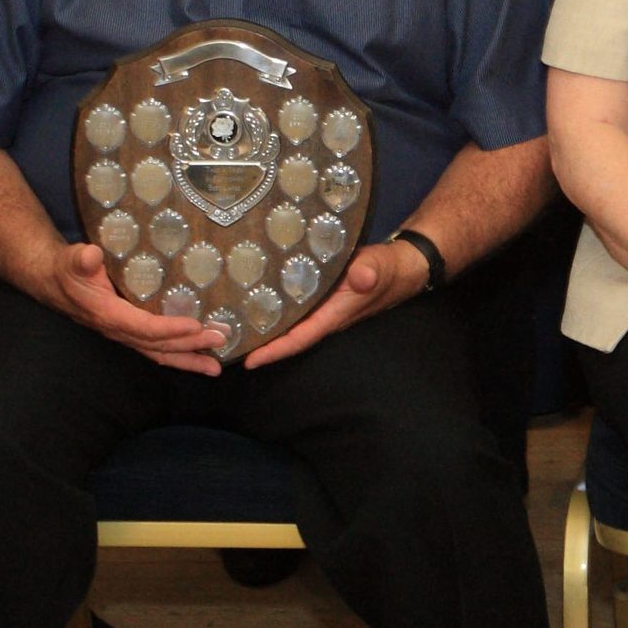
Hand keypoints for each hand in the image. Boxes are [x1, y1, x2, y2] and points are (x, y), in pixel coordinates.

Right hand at [34, 238, 225, 373]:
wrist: (54, 282)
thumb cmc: (67, 269)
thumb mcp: (72, 260)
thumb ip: (81, 259)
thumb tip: (91, 255)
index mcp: (108, 314)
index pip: (143, 327)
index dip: (169, 328)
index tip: (196, 325)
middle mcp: (118, 330)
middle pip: (158, 345)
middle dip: (190, 345)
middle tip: (220, 340)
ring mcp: (125, 335)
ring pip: (159, 353)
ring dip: (188, 359)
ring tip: (215, 367)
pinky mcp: (130, 332)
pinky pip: (156, 349)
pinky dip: (178, 355)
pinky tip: (198, 356)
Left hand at [241, 235, 430, 367]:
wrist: (401, 267)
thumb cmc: (387, 269)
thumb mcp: (378, 267)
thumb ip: (369, 272)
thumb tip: (361, 277)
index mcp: (333, 316)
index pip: (299, 339)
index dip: (274, 351)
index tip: (248, 360)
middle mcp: (323, 317)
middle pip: (287, 337)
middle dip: (259, 343)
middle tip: (226, 342)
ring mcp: (321, 308)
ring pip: (288, 324)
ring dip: (263, 327)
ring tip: (231, 325)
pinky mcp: (319, 296)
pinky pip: (292, 307)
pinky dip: (273, 308)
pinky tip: (253, 299)